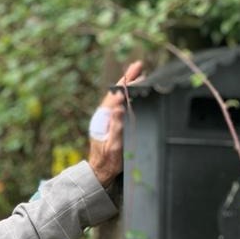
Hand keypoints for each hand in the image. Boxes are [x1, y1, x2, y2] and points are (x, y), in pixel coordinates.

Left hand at [87, 61, 142, 187]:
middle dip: (127, 79)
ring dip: (127, 86)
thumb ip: (116, 127)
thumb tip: (119, 108)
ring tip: (138, 74)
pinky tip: (133, 94)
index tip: (136, 70)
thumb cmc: (107, 162)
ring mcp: (106, 120)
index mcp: (103, 119)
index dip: (126, 82)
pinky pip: (119, 106)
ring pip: (117, 98)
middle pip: (116, 93)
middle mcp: (103, 117)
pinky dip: (127, 97)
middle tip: (139, 66)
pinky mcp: (110, 124)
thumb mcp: (113, 146)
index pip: (115, 95)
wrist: (100, 172)